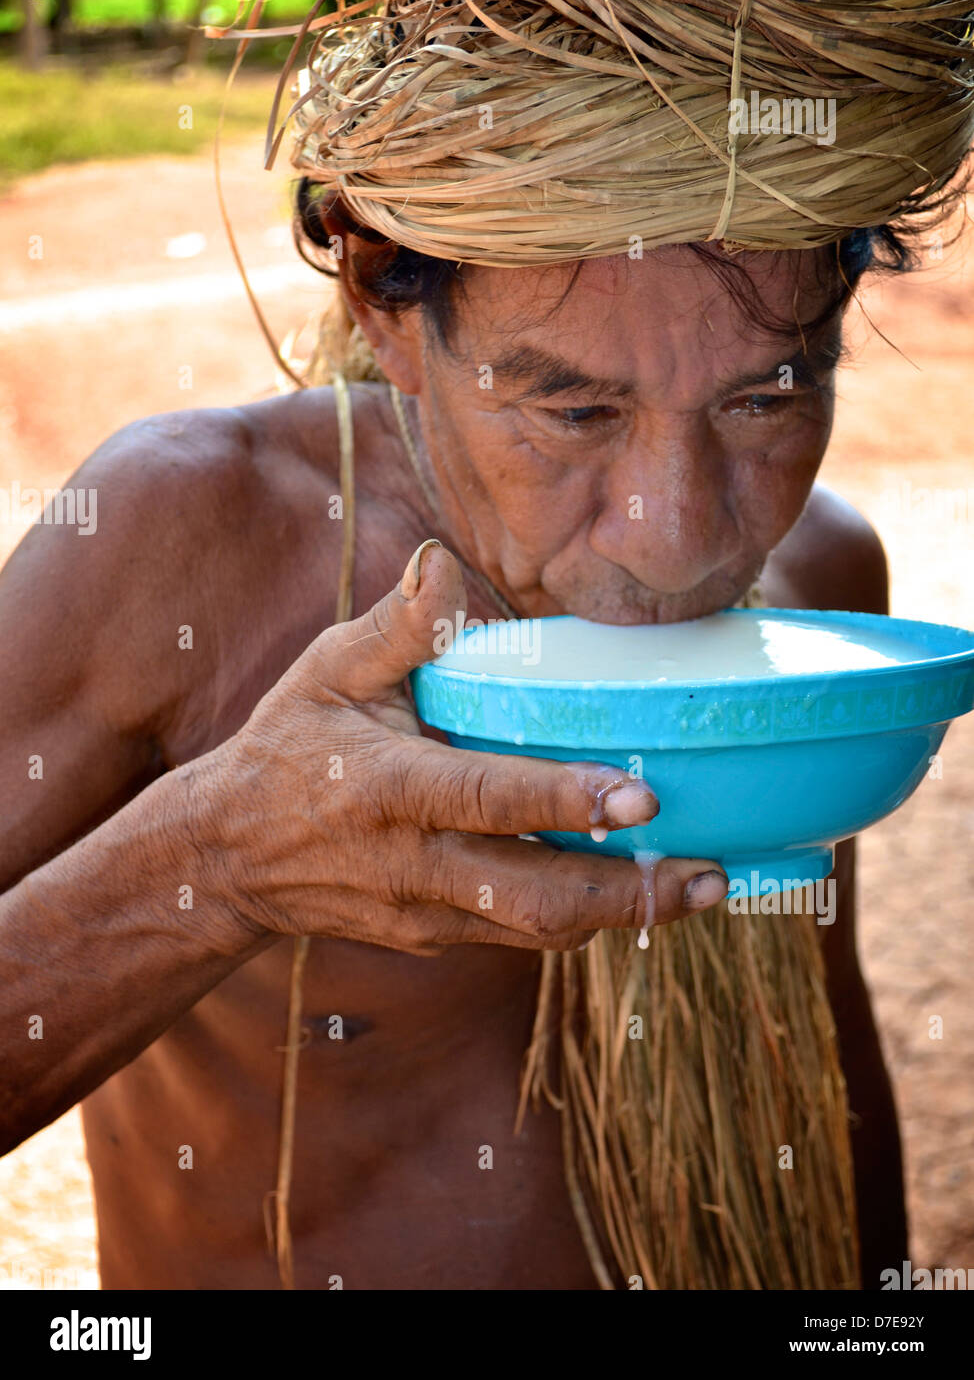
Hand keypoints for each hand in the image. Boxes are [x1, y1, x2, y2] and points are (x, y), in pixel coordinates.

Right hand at [200, 541, 728, 954]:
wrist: (230, 857)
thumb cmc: (288, 747)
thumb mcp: (327, 673)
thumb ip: (396, 628)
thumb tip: (443, 561)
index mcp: (388, 790)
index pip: (485, 800)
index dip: (564, 801)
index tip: (642, 796)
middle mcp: (415, 865)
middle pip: (535, 899)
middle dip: (630, 893)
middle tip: (712, 872)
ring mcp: (427, 913)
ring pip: (539, 930)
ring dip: (625, 914)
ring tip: (704, 886)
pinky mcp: (436, 937)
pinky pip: (521, 935)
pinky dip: (586, 916)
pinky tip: (640, 890)